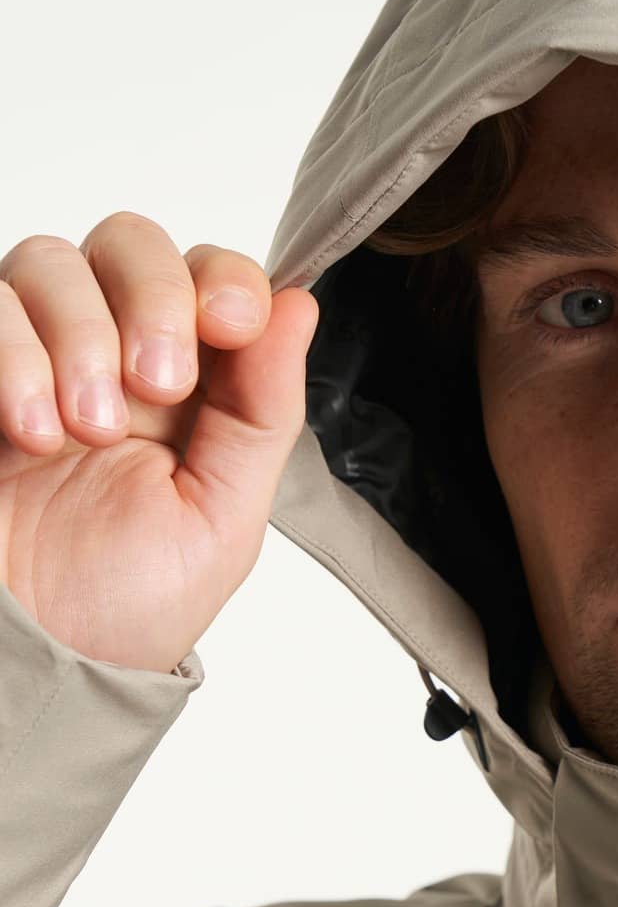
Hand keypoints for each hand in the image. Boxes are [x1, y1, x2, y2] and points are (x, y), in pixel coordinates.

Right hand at [0, 212, 318, 672]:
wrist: (39, 664)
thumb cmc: (126, 608)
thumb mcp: (223, 518)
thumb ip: (263, 410)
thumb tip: (301, 305)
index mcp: (187, 388)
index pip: (208, 276)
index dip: (222, 277)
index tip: (231, 320)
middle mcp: (108, 356)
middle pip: (129, 242)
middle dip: (153, 297)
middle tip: (157, 383)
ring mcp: (32, 357)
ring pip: (48, 261)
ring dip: (78, 336)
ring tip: (85, 431)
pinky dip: (13, 355)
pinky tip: (31, 432)